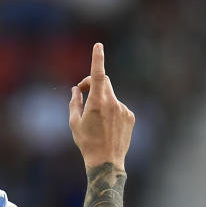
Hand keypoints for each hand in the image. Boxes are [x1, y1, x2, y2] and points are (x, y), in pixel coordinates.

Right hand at [68, 43, 134, 170]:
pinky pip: (119, 106)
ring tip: (96, 120)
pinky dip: (111, 110)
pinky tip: (107, 126)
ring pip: (110, 96)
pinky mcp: (130, 116)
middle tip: (82, 92)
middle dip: (92, 83)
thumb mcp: (74, 122)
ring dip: (101, 100)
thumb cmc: (87, 142)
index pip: (97, 75)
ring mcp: (124, 109)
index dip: (98, 58)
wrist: (106, 161)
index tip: (98, 45)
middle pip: (103, 82)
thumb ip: (74, 102)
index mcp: (97, 103)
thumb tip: (76, 89)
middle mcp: (113, 103)